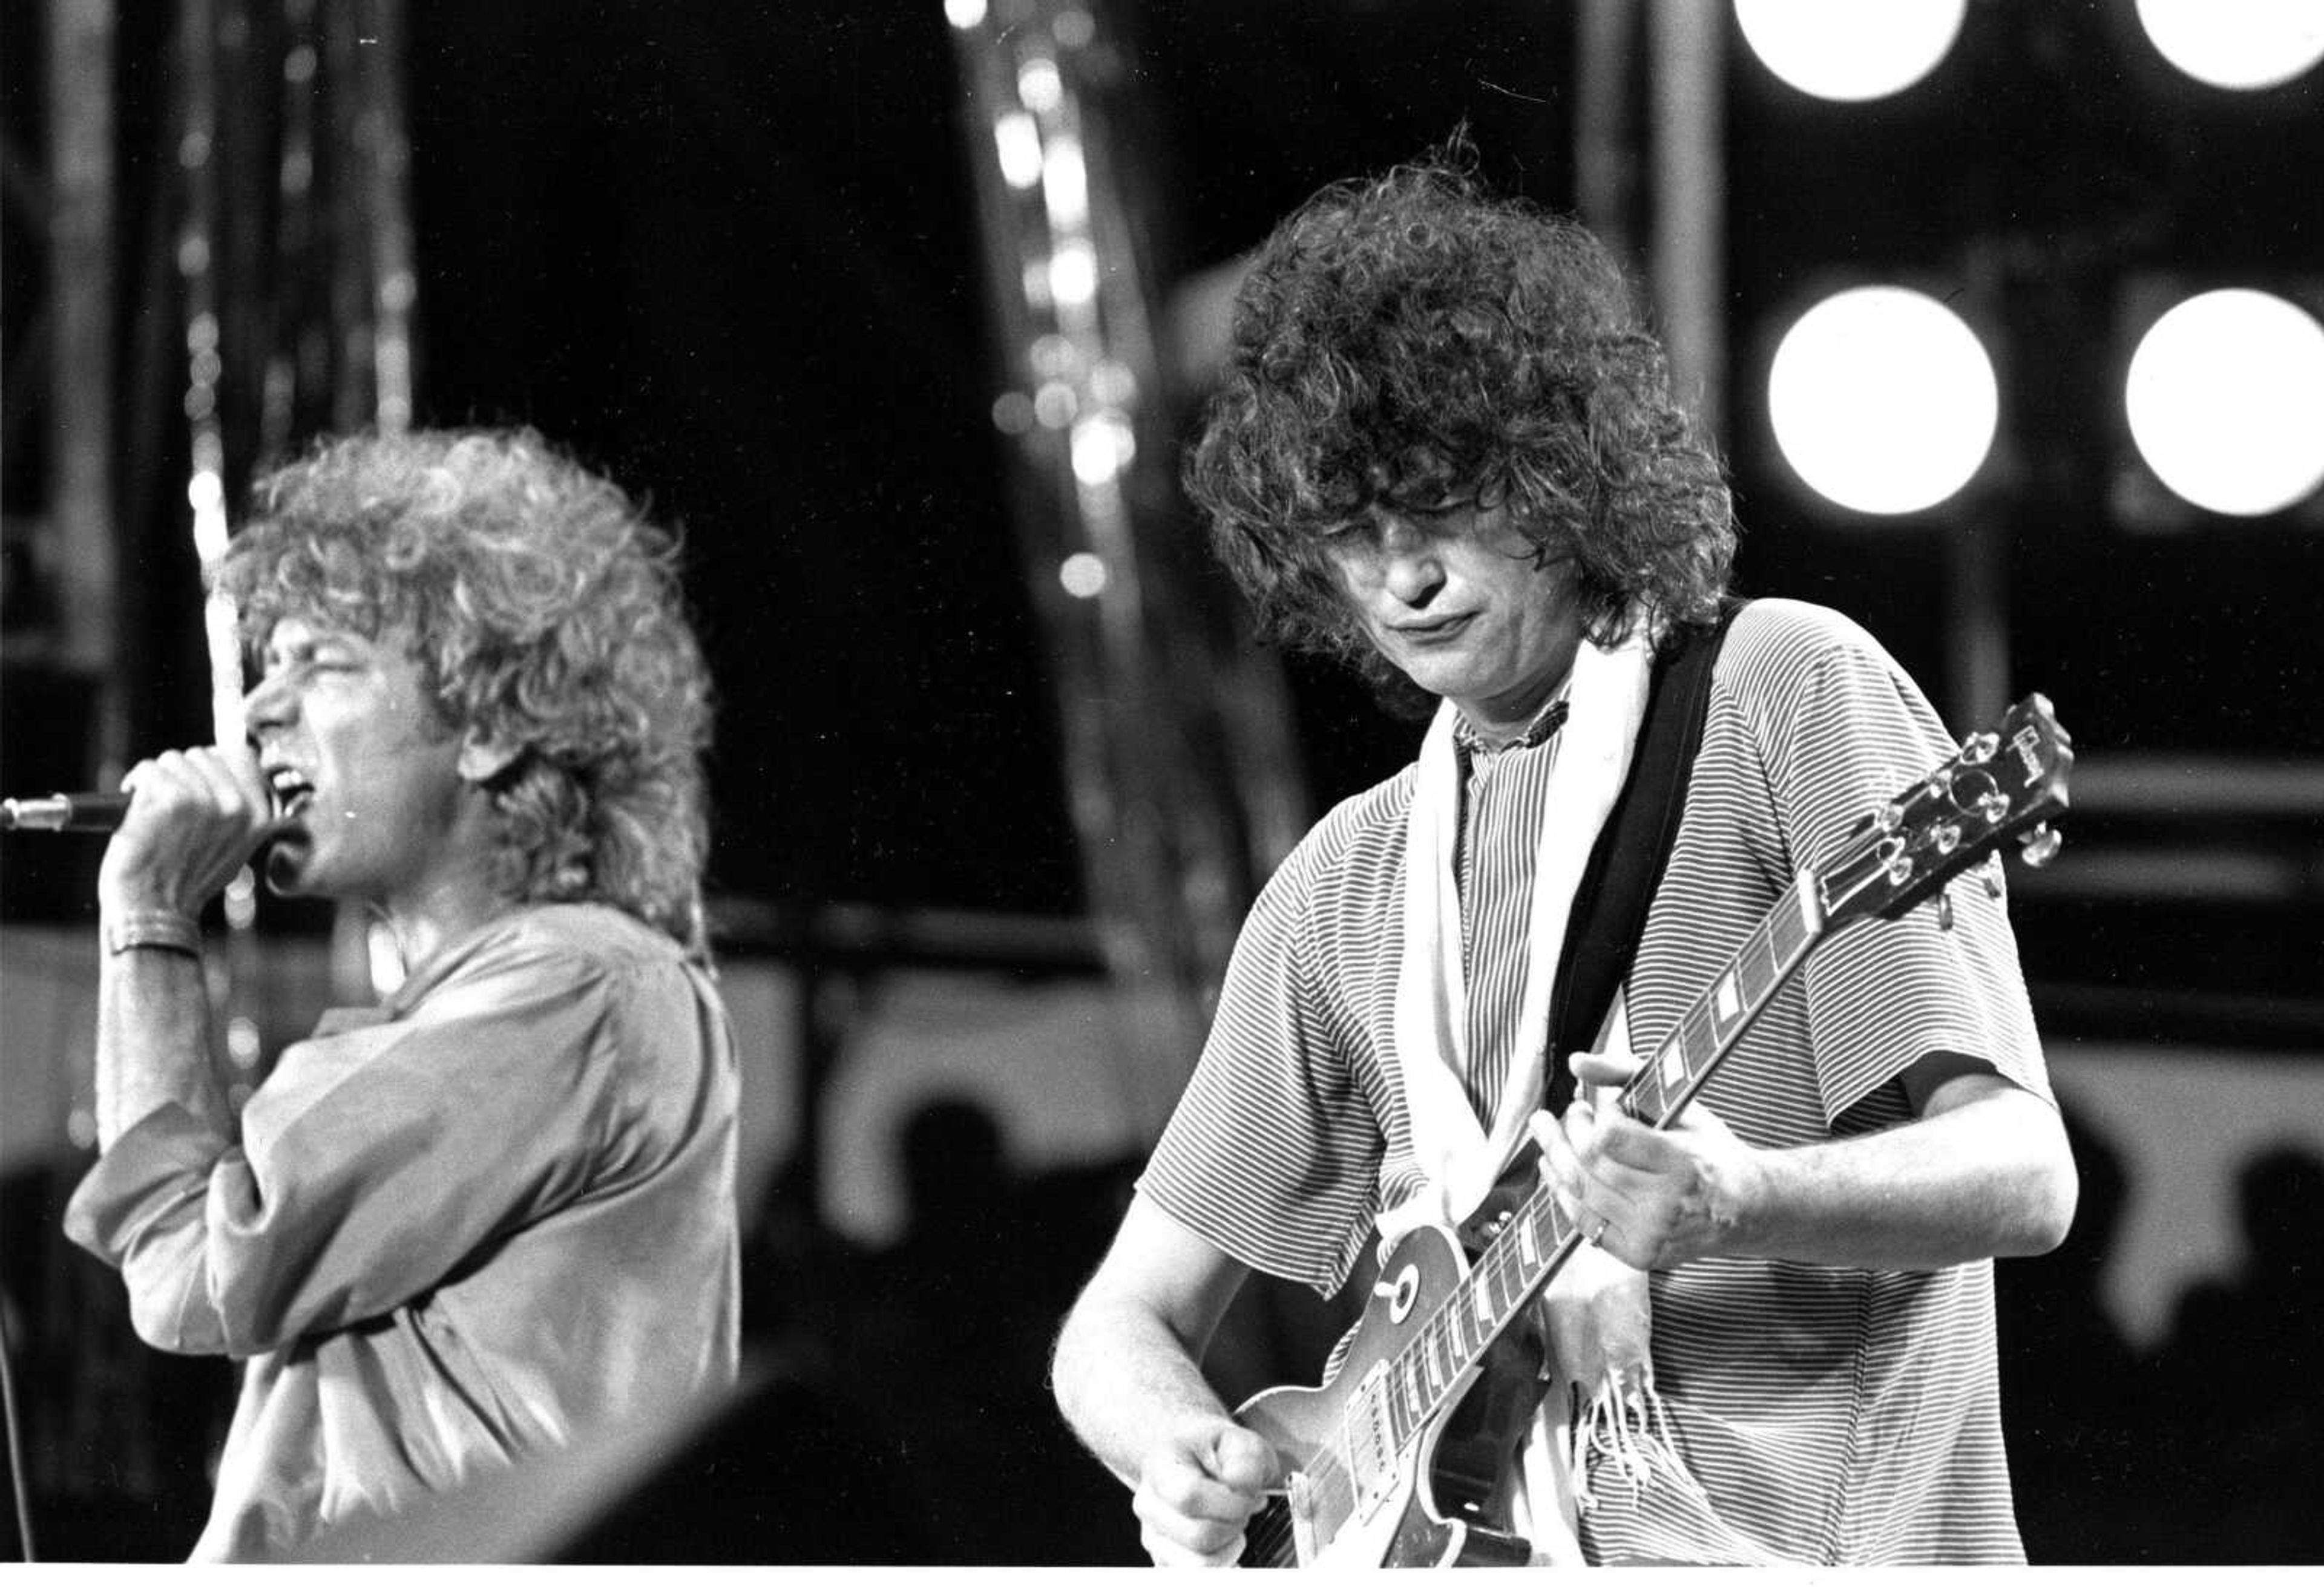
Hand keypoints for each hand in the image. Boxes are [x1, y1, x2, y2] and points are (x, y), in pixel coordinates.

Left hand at [99, 745, 288, 918]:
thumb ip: (237, 809)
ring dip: (155, 780)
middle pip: (202, 755)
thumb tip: (223, 763)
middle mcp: (238, 806)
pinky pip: (148, 771)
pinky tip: (135, 810)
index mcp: (260, 815)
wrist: (155, 912)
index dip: (210, 764)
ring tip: (150, 811)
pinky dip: (135, 786)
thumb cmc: (188, 882)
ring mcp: (205, 801)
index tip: (194, 781)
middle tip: (168, 806)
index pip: (240, 755)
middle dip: (180, 774)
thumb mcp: (234, 847)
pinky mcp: (170, 800)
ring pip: (172, 760)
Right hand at [1129, 1416, 1278, 1566]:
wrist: (1199, 1465)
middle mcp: (1148, 1504)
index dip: (1229, 1503)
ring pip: (1198, 1565)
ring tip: (1231, 1523)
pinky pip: (1197, 1577)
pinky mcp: (1163, 1561)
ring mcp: (1152, 1536)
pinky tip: (1225, 1541)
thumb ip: (1246, 1460)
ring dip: (1228, 1548)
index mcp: (1160, 1465)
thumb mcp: (1241, 1444)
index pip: (1190, 1496)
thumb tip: (1239, 1485)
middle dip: (1234, 1525)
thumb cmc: (1221, 1455)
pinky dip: (1220, 1564)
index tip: (1248, 1495)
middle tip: (1243, 1508)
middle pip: (1198, 1536)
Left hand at [1529, 1049, 1764, 1269]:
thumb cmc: (1711, 1152)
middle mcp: (1665, 1207)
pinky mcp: (1638, 1254)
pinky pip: (1584, 1223)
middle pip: (1591, 1165)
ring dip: (1556, 1158)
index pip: (1611, 1139)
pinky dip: (1564, 1192)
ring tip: (1549, 1135)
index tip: (1604, 1106)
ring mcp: (1650, 1235)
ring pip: (1581, 1194)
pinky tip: (1556, 1169)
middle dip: (1568, 1132)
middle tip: (1567, 1113)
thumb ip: (1628, 1074)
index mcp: (1682, 1166)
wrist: (1746, 1210)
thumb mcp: (1682, 1106)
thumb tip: (1576, 1061)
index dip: (1599, 1117)